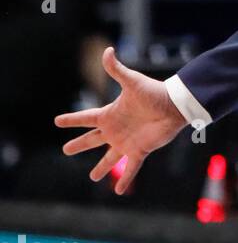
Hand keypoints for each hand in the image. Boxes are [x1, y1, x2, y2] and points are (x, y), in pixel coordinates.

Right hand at [54, 47, 188, 194]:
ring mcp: (127, 141)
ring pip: (109, 157)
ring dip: (100, 168)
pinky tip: (119, 191)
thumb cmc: (155, 92)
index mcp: (110, 113)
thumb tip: (107, 50)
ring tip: (92, 178)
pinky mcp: (140, 150)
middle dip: (79, 145)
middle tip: (65, 150)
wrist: (176, 106)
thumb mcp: (132, 81)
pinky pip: (131, 168)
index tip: (57, 121)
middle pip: (92, 139)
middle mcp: (116, 129)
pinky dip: (125, 179)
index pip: (85, 118)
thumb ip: (116, 69)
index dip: (71, 120)